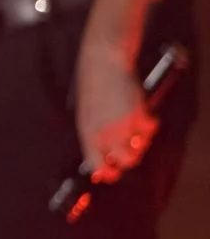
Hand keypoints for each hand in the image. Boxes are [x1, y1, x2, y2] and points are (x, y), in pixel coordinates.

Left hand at [76, 44, 156, 184]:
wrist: (103, 63)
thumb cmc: (94, 86)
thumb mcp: (86, 113)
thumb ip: (95, 133)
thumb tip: (106, 155)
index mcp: (87, 133)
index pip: (96, 164)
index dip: (107, 173)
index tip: (113, 174)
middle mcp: (105, 133)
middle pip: (126, 160)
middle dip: (132, 157)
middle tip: (134, 148)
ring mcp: (123, 125)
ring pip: (141, 146)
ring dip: (143, 139)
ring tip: (137, 126)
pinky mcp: (139, 115)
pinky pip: (151, 128)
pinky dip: (151, 122)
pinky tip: (144, 112)